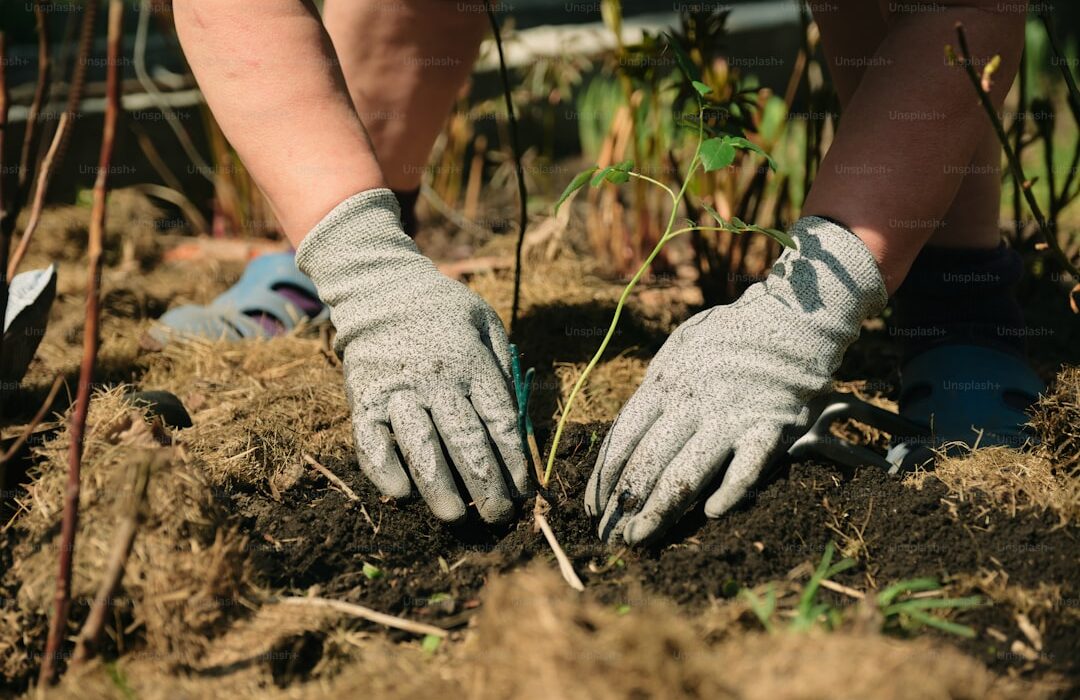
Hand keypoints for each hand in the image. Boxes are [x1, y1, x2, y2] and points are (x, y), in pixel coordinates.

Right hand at [297, 189, 529, 523]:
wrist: (381, 288)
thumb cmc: (445, 312)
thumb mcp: (487, 325)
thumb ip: (503, 370)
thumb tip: (519, 426)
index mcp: (472, 363)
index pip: (500, 421)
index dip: (514, 461)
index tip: (524, 492)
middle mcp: (436, 380)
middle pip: (466, 440)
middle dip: (486, 484)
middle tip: (499, 517)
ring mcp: (397, 390)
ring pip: (421, 446)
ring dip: (440, 487)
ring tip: (457, 517)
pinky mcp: (363, 399)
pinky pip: (371, 441)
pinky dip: (384, 470)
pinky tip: (402, 493)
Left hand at [584, 217, 886, 543]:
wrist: (790, 320)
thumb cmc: (726, 337)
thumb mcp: (677, 350)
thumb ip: (654, 390)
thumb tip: (628, 431)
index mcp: (664, 384)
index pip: (623, 438)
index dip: (604, 476)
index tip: (592, 506)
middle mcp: (691, 403)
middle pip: (648, 460)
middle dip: (623, 503)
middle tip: (608, 536)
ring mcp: (730, 417)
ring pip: (687, 471)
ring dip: (659, 509)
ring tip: (637, 539)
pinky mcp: (768, 429)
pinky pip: (746, 468)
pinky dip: (729, 491)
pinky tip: (711, 513)